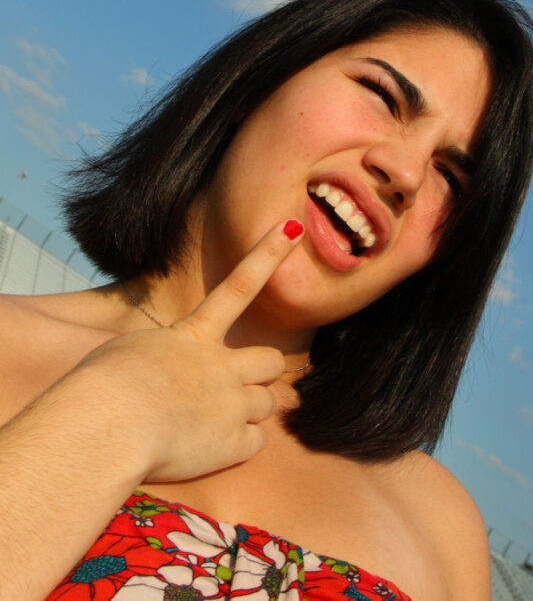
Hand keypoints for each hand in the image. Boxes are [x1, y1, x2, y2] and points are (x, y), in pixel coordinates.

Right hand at [74, 219, 304, 482]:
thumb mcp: (122, 354)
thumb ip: (157, 356)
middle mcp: (222, 366)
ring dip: (250, 412)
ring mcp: (232, 404)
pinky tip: (212, 448)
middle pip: (271, 361)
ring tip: (210, 425)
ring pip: (268, 403)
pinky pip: (257, 441)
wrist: (106, 426)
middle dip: (262, 372)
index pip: (239, 286)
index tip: (291, 228)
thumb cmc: (97, 390)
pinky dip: (241, 445)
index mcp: (193, 337)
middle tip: (238, 386)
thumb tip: (160, 373)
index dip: (267, 255)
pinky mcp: (232, 444)